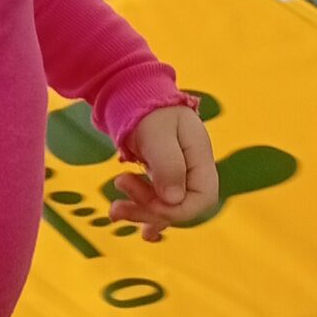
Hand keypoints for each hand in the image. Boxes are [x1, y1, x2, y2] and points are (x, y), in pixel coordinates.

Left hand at [110, 103, 217, 239]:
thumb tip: (173, 199)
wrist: (137, 96)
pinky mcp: (163, 180)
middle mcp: (193, 171)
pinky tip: (127, 220)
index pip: (202, 199)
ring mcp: (179, 177)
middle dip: (149, 210)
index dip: (175, 209)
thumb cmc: (150, 109)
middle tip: (119, 201)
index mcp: (201, 158)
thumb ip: (168, 165)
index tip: (146, 199)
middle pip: (181, 207)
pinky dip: (142, 212)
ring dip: (140, 213)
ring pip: (165, 208)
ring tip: (114, 211)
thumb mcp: (158, 134)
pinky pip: (157, 203)